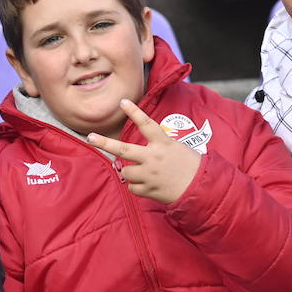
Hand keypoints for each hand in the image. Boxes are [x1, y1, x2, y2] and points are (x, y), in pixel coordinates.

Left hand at [86, 99, 201, 203]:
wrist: (201, 188)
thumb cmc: (190, 165)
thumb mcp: (176, 148)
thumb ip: (156, 147)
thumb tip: (135, 154)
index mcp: (164, 143)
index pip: (147, 124)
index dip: (135, 112)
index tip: (123, 101)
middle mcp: (154, 158)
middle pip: (124, 150)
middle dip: (105, 143)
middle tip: (90, 137)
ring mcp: (150, 175)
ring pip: (126, 171)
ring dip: (130, 171)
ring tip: (145, 173)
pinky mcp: (149, 190)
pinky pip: (132, 187)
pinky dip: (137, 186)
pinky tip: (150, 184)